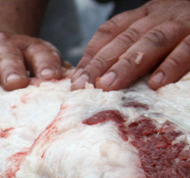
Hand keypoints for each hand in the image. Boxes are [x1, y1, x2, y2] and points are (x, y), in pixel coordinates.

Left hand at [71, 0, 189, 90]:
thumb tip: (93, 81)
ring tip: (111, 86)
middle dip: (104, 62)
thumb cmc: (186, 36)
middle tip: (86, 87)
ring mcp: (187, 23)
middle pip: (128, 37)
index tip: (76, 80)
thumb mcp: (158, 35)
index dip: (92, 54)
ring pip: (154, 40)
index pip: (112, 31)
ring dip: (130, 63)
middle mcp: (165, 14)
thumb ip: (132, 50)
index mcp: (147, 15)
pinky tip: (158, 82)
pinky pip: (189, 48)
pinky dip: (173, 65)